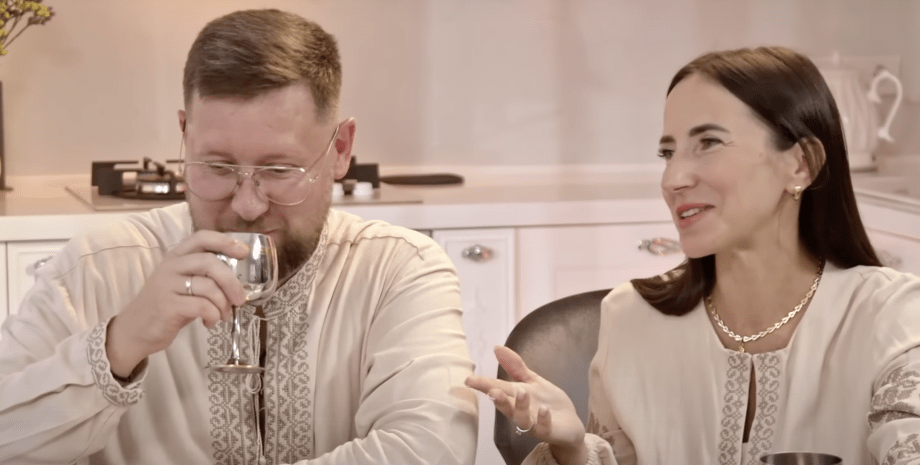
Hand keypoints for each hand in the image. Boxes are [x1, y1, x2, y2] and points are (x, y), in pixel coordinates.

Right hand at [105, 230, 249, 377]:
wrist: (134, 330)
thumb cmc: (166, 306)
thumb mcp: (182, 284)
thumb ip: (203, 276)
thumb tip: (238, 280)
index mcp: (175, 257)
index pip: (202, 237)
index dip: (226, 242)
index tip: (244, 253)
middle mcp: (170, 267)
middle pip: (210, 262)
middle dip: (232, 282)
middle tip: (240, 298)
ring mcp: (167, 286)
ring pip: (209, 287)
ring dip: (223, 305)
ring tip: (222, 316)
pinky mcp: (168, 306)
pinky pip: (203, 306)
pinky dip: (213, 316)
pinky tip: (209, 322)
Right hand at [465, 346, 588, 464]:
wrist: (569, 425)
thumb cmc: (547, 402)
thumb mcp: (532, 381)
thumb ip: (515, 367)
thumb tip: (497, 348)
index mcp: (515, 398)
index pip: (497, 389)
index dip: (483, 385)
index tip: (469, 380)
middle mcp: (521, 412)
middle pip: (506, 406)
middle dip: (499, 400)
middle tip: (492, 391)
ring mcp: (534, 423)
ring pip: (522, 419)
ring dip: (521, 406)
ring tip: (522, 392)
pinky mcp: (549, 430)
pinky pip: (543, 427)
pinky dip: (542, 418)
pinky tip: (544, 410)